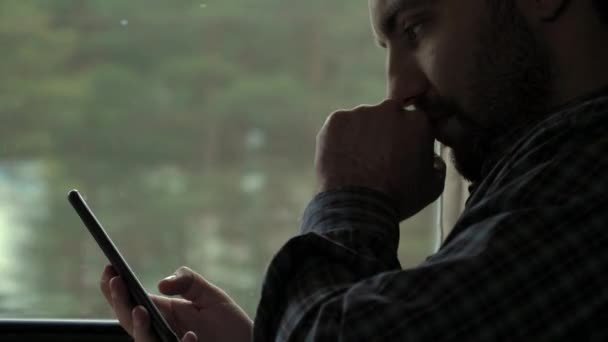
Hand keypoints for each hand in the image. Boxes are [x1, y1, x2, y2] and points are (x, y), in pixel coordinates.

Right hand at [100, 265, 252, 341]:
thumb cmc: (230, 324)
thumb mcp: (210, 295)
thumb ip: (188, 282)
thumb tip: (161, 284)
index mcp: (163, 314)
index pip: (131, 302)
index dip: (115, 288)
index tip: (109, 269)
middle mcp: (161, 334)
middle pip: (129, 321)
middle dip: (119, 302)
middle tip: (116, 283)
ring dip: (139, 328)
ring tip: (140, 309)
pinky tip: (191, 335)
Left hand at [315, 99, 445, 220]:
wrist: (358, 207)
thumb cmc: (398, 199)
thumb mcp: (432, 187)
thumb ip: (438, 164)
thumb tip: (433, 157)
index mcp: (417, 121)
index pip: (414, 123)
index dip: (408, 140)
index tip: (401, 155)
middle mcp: (390, 109)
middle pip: (388, 117)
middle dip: (385, 133)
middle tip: (378, 160)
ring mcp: (360, 113)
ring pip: (363, 121)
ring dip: (361, 136)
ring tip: (358, 163)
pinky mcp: (336, 120)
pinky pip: (340, 126)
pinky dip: (340, 139)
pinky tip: (343, 160)